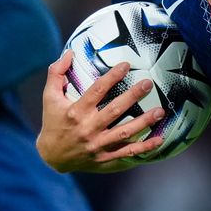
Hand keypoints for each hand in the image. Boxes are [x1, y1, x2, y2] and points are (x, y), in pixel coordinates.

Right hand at [36, 50, 165, 171]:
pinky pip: (127, 153)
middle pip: (114, 110)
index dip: (112, 76)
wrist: (51, 157)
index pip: (97, 90)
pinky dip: (144, 147)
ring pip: (124, 133)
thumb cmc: (53, 122)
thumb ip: (56, 73)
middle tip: (148, 84)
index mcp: (76, 111)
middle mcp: (88, 128)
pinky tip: (159, 140)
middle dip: (133, 96)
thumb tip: (69, 52)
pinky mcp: (104, 157)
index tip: (126, 65)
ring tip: (160, 111)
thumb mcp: (49, 97)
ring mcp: (97, 145)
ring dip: (144, 122)